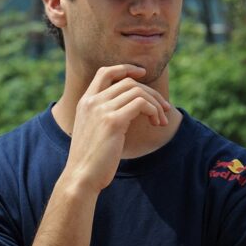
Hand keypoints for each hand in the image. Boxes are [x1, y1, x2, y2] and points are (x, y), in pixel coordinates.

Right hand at [63, 64, 170, 191]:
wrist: (81, 176)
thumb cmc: (93, 158)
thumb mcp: (96, 129)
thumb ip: (108, 114)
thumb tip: (135, 107)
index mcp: (85, 102)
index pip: (105, 72)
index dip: (126, 68)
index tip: (143, 73)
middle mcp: (92, 102)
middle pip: (129, 82)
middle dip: (151, 93)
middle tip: (164, 108)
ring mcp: (101, 109)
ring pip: (137, 91)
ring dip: (156, 104)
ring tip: (161, 120)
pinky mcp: (113, 121)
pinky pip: (141, 104)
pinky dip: (153, 110)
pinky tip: (156, 123)